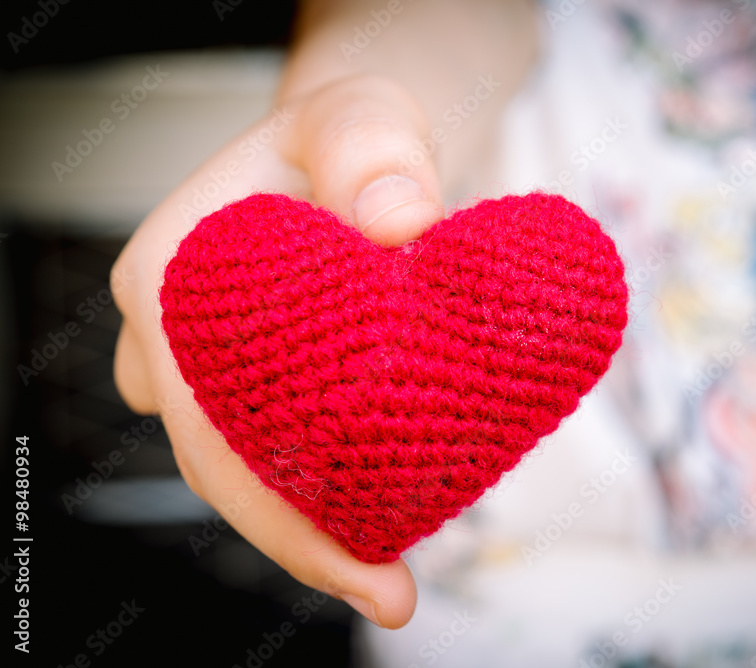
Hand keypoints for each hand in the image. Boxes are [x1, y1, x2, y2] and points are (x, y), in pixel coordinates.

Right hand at [112, 74, 443, 627]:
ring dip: (312, 528)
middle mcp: (175, 334)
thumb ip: (374, 153)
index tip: (356, 558)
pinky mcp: (256, 379)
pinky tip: (384, 524)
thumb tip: (402, 224)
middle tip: (390, 593)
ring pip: (246, 469)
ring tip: (391, 580)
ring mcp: (212, 364)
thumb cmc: (347, 136)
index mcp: (174, 276)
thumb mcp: (361, 115)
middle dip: (299, 538)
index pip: (204, 416)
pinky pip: (277, 449)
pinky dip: (324, 490)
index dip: (269, 500)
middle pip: (220, 464)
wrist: (351, 151)